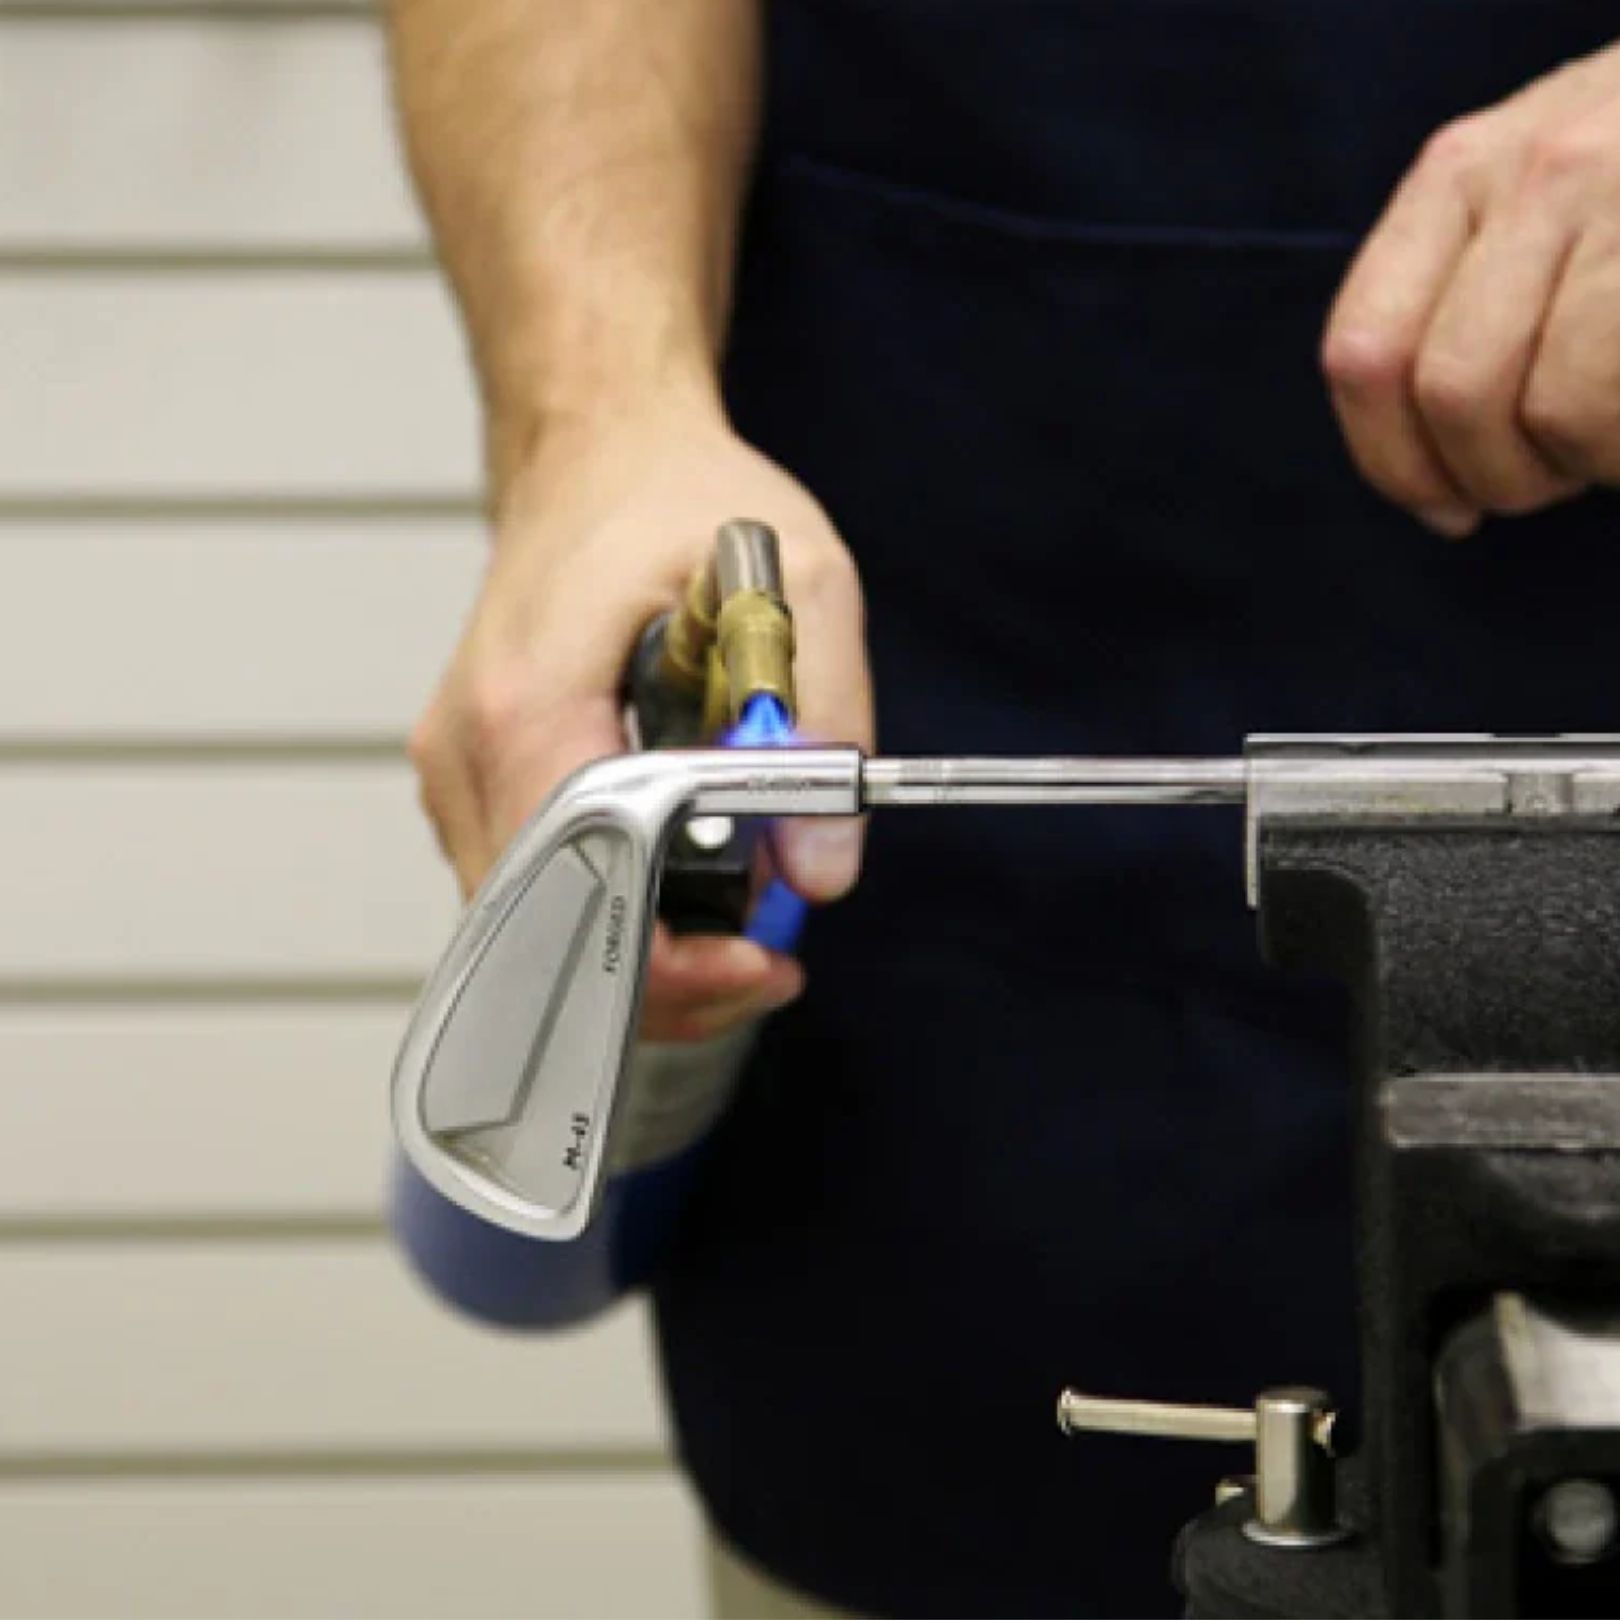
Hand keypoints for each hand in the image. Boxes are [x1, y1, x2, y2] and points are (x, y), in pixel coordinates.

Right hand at [409, 403, 874, 1040]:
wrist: (598, 447)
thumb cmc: (681, 498)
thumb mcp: (800, 579)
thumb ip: (821, 718)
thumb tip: (820, 869)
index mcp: (529, 701)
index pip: (577, 887)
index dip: (668, 960)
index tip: (759, 965)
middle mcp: (467, 748)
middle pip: (544, 933)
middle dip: (661, 979)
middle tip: (763, 964)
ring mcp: (458, 769)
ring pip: (532, 927)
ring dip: (636, 952)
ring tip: (735, 927)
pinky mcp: (474, 778)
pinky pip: (532, 886)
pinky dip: (608, 911)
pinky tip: (681, 889)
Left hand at [1322, 41, 1619, 536]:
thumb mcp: (1541, 210)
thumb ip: (1467, 313)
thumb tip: (1436, 502)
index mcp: (1460, 172)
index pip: (1364, 352)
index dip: (1395, 462)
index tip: (1445, 508)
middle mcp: (1536, 168)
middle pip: (1453, 392)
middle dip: (1499, 474)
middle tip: (1553, 476)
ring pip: (1556, 409)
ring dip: (1587, 461)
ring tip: (1614, 438)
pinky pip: (1618, 406)